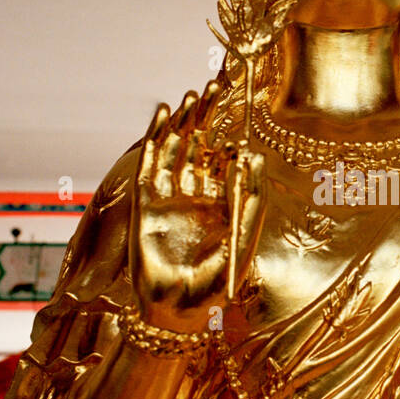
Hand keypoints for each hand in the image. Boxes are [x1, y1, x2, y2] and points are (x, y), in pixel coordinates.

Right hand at [128, 84, 265, 333]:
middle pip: (201, 148)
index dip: (232, 136)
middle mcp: (197, 198)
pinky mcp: (146, 207)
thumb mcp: (241, 240)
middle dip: (207, 120)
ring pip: (175, 152)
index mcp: (223, 206)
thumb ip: (249, 202)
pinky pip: (150, 168)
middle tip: (214, 87)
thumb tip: (253, 158)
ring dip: (182, 124)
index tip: (241, 113)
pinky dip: (154, 142)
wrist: (175, 311)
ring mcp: (171, 201)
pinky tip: (162, 119)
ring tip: (189, 96)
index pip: (227, 161)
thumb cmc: (214, 284)